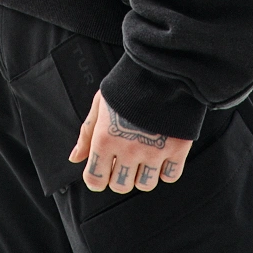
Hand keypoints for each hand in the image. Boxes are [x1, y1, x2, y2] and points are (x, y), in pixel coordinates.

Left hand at [69, 90, 192, 194]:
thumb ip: (87, 133)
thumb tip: (75, 158)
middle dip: (120, 174)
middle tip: (126, 155)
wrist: (163, 67)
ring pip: (145, 184)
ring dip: (144, 173)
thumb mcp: (100, 103)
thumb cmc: (127, 83)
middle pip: (120, 186)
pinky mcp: (177, 149)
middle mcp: (128, 150)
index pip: (95, 180)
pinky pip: (170, 176)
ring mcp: (154, 151)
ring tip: (145, 151)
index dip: (97, 177)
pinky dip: (166, 168)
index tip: (103, 170)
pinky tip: (163, 151)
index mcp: (105, 139)